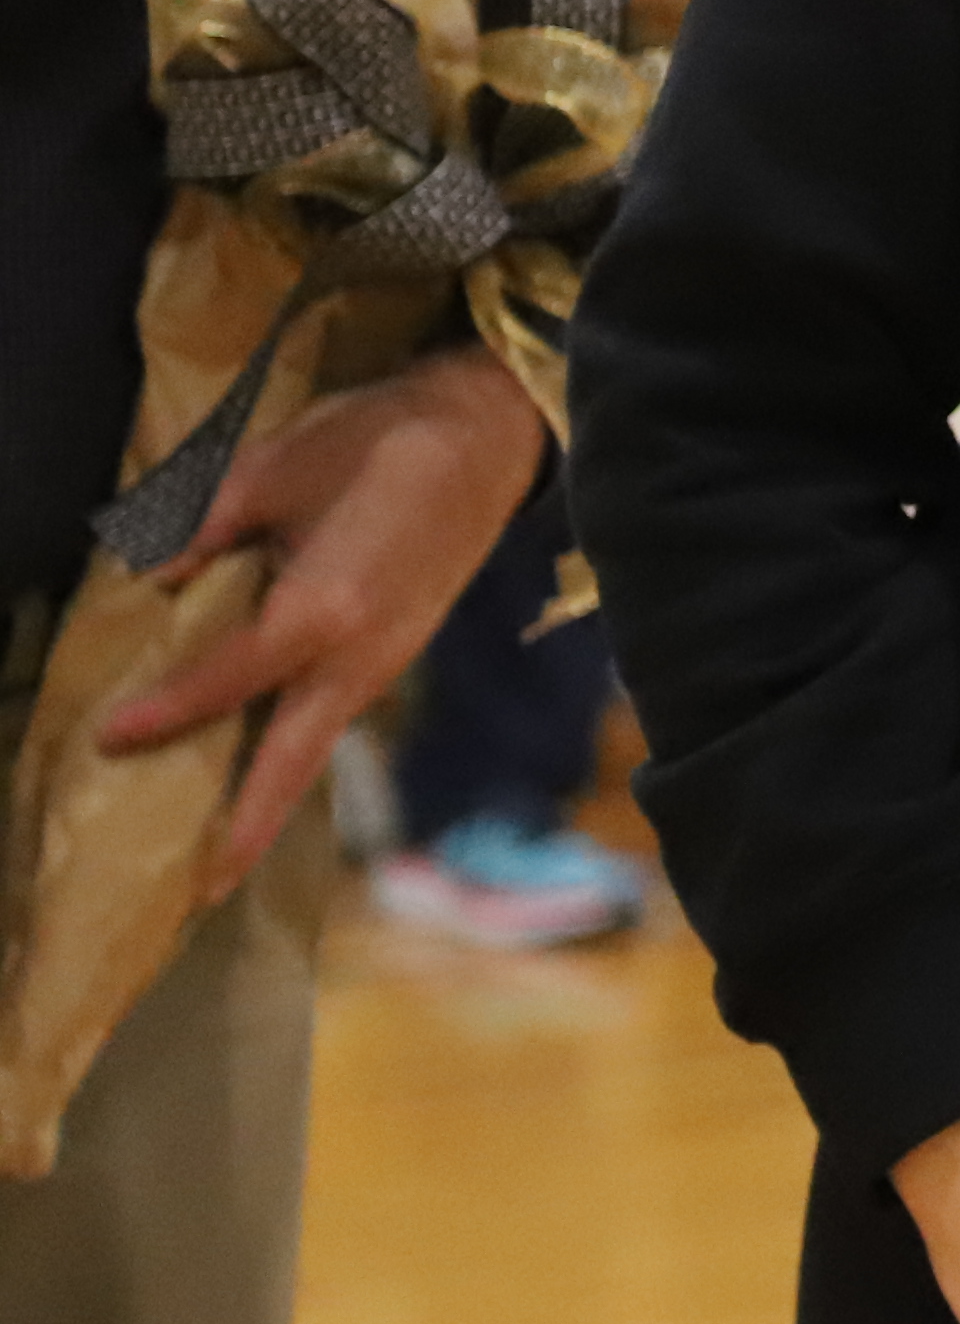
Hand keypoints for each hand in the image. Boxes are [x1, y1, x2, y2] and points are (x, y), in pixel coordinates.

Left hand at [96, 348, 553, 894]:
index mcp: (323, 609)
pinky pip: (338, 714)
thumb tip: (151, 579)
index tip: (111, 737)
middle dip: (248, 827)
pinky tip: (267, 756)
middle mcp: (358, 656)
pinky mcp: (399, 649)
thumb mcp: (273, 467)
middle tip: (203, 889)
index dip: (168, 711)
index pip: (229, 679)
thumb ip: (204, 527)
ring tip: (224, 844)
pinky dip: (298, 749)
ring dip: (273, 797)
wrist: (485, 434)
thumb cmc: (378, 443)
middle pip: (294, 760)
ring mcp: (387, 659)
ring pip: (319, 744)